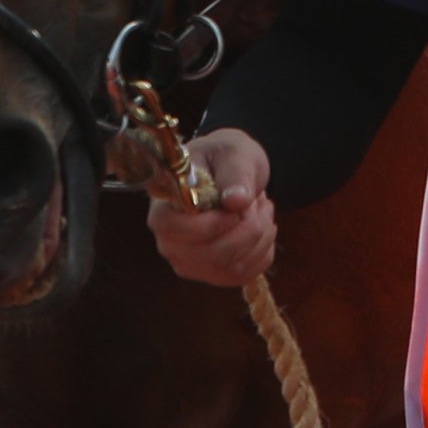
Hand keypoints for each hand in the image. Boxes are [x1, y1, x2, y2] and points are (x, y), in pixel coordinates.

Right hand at [148, 130, 278, 286]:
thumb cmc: (225, 158)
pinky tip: (262, 228)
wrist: (233, 173)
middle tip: (258, 202)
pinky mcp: (211, 274)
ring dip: (259, 238)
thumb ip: (235, 173)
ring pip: (232, 268)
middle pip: (211, 255)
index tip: (236, 206)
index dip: (212, 224)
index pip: (174, 230)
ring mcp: (190, 262)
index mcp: (164, 207)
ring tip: (261, 209)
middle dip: (247, 229)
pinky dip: (262, 251)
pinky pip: (244, 275)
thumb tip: (237, 201)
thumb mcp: (234, 152)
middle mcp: (170, 241)